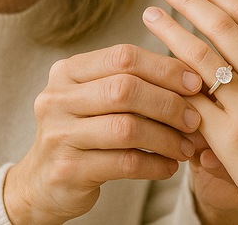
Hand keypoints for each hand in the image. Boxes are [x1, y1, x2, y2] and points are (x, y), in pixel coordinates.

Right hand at [3, 44, 202, 224]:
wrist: (42, 182)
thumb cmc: (85, 131)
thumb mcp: (100, 98)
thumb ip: (135, 82)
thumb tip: (194, 76)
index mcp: (68, 71)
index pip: (123, 56)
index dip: (164, 68)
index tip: (195, 83)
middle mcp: (57, 98)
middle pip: (125, 89)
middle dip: (168, 103)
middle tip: (194, 119)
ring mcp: (58, 134)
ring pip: (126, 128)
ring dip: (166, 138)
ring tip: (187, 147)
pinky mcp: (67, 170)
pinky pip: (124, 163)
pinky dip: (155, 165)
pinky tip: (170, 166)